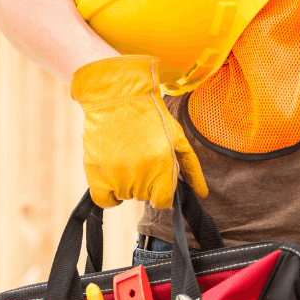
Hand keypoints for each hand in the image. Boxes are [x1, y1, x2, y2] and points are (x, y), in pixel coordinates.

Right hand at [70, 55, 208, 208]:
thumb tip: (202, 195)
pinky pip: (104, 201)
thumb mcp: (177, 138)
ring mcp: (117, 175)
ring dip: (127, 184)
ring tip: (125, 159)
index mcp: (162, 165)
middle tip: (139, 158)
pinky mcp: (96, 173)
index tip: (156, 181)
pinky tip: (113, 180)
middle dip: (144, 183)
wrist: (116, 97)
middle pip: (144, 197)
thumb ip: (191, 169)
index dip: (161, 193)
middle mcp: (141, 174)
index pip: (163, 201)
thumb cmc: (150, 115)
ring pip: (126, 196)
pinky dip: (109, 196)